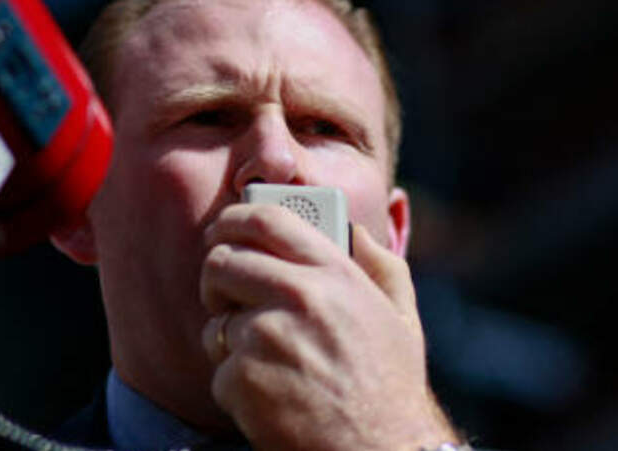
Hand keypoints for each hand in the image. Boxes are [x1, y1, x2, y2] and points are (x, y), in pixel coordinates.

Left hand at [200, 203, 459, 450]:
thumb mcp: (400, 318)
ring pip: (218, 322)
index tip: (220, 232)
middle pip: (223, 263)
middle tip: (228, 300)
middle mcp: (300, 296)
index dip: (232, 220)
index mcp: (335, 274)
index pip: (267, 221)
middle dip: (217, 282)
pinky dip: (238, 387)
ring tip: (268, 365)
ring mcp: (268, 337)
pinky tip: (272, 398)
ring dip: (231, 343)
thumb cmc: (390, 387)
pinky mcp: (245, 379)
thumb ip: (381, 266)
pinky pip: (220, 370)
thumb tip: (356, 231)